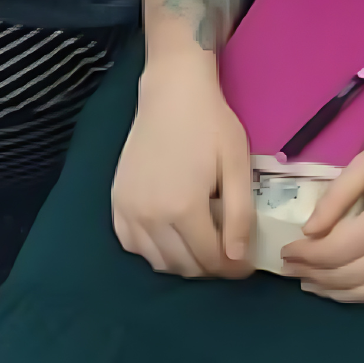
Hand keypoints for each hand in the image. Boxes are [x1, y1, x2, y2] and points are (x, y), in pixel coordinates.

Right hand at [111, 54, 253, 278]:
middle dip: (211, 268)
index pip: (210, 259)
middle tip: (229, 255)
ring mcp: (128, 212)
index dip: (233, 268)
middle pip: (184, 266)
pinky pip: (134, 247)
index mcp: (183, 208)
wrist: (172, 94)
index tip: (247, 264)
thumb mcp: (236, 165)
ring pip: (158, 262)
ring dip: (183, 263)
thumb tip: (236, 259)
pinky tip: (172, 238)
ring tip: (204, 246)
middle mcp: (150, 217)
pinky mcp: (116, 204)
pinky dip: (155, 252)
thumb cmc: (210, 125)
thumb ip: (239, 215)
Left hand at [280, 127, 363, 302]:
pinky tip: (340, 289)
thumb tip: (308, 232)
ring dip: (333, 292)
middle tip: (289, 268)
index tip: (285, 251)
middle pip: (348, 276)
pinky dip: (359, 295)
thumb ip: (335, 197)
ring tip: (308, 283)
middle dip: (313, 274)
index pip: (336, 251)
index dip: (306, 256)